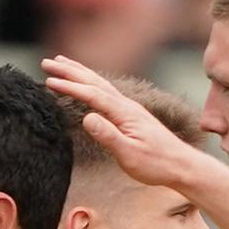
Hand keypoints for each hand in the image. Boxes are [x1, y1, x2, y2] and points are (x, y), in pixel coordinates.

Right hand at [41, 55, 213, 190]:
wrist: (181, 166)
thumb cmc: (156, 164)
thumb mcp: (129, 154)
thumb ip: (108, 136)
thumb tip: (86, 118)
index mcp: (125, 113)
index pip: (92, 95)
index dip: (70, 87)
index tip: (49, 82)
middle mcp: (127, 105)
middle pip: (94, 82)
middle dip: (70, 71)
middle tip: (47, 63)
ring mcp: (129, 108)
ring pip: (100, 84)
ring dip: (80, 73)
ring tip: (62, 64)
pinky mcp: (130, 115)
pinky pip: (105, 92)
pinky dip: (91, 83)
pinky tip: (87, 84)